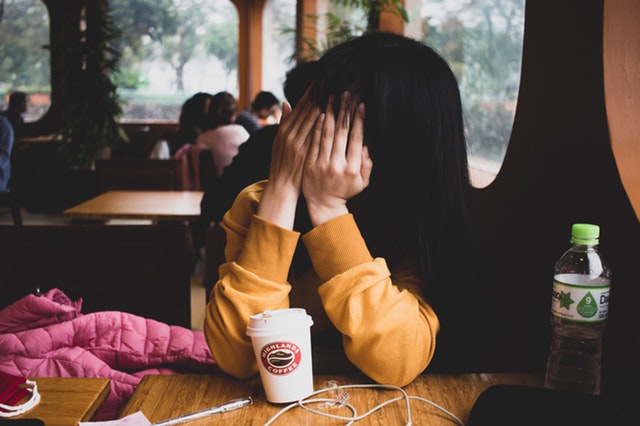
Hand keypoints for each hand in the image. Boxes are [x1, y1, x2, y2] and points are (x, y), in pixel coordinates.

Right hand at [257, 91, 320, 228]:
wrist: (282, 186)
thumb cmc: (283, 163)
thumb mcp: (279, 141)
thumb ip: (284, 123)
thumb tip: (285, 103)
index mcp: (284, 130)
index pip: (300, 106)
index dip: (310, 93)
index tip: (320, 80)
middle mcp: (289, 135)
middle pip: (306, 109)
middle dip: (318, 95)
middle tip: (330, 80)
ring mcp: (296, 144)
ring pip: (309, 120)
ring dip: (321, 105)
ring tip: (332, 92)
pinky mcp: (303, 153)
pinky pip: (312, 136)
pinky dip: (319, 124)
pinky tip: (327, 114)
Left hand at [302, 92, 372, 225]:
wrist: (323, 205)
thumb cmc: (345, 191)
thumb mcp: (362, 182)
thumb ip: (367, 164)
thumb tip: (366, 145)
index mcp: (352, 168)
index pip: (356, 138)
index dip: (359, 120)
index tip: (361, 104)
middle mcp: (337, 165)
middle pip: (342, 132)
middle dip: (344, 110)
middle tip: (346, 94)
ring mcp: (322, 164)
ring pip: (327, 134)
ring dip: (330, 113)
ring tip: (332, 97)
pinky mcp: (309, 163)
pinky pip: (314, 141)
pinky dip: (317, 126)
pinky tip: (320, 113)